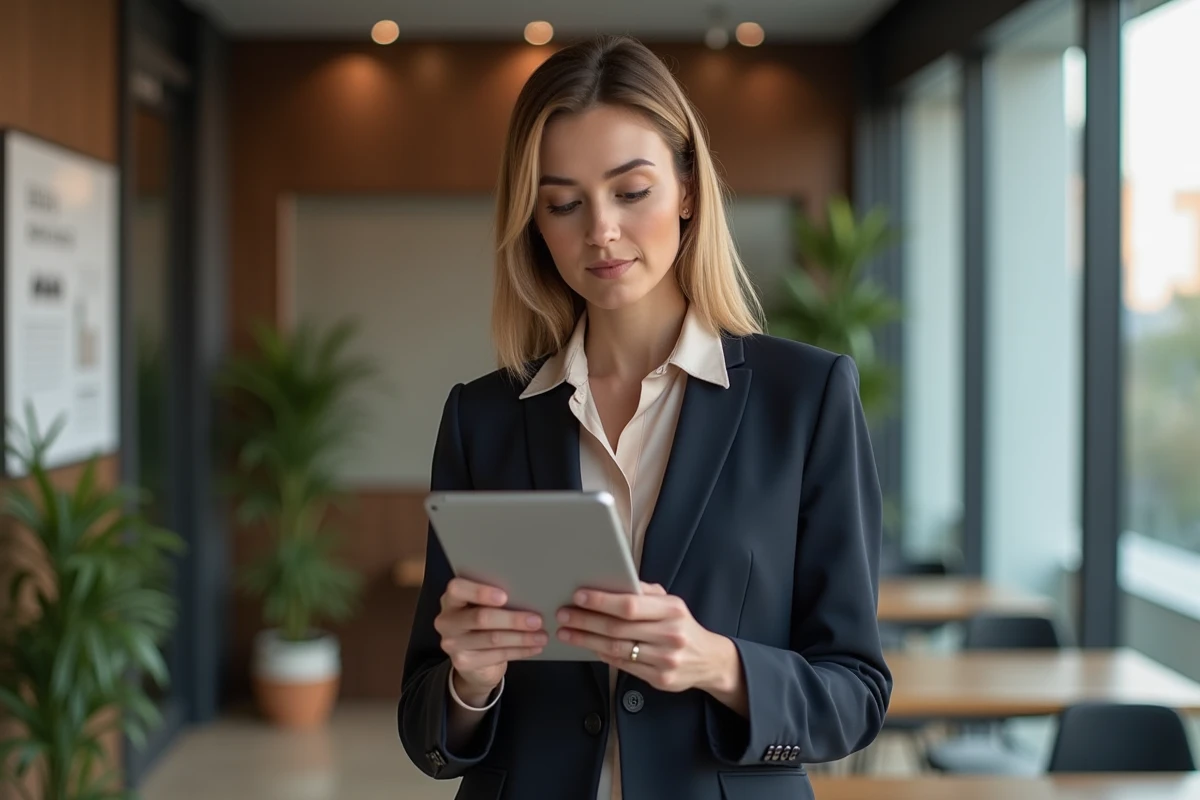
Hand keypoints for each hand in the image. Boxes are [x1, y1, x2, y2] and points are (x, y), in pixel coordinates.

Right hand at [434, 578, 547, 704]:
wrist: (471, 660)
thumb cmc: (482, 624)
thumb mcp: (481, 607)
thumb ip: (494, 599)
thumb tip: (528, 594)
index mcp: (451, 599)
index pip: (457, 589)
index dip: (480, 592)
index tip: (505, 596)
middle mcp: (447, 621)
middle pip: (481, 618)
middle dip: (513, 619)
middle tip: (537, 620)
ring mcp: (452, 644)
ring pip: (492, 639)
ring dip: (522, 638)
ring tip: (542, 636)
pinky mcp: (463, 662)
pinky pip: (497, 655)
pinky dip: (520, 651)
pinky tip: (534, 647)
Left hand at [556, 582, 738, 695]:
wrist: (709, 660)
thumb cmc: (681, 625)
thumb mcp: (671, 603)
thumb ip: (645, 592)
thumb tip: (612, 581)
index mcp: (672, 610)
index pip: (630, 605)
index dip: (602, 601)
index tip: (579, 596)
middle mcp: (670, 635)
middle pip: (618, 628)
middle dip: (586, 620)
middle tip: (563, 614)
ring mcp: (665, 659)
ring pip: (616, 649)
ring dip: (586, 640)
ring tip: (567, 632)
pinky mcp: (660, 679)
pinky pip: (623, 665)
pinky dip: (602, 654)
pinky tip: (588, 646)